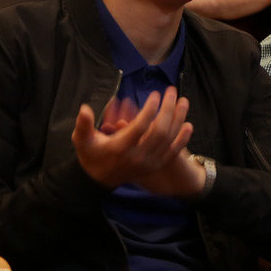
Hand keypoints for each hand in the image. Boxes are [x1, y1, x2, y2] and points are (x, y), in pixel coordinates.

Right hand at [72, 88, 203, 195]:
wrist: (99, 179)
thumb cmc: (91, 154)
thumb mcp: (82, 139)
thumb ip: (83, 125)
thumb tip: (84, 109)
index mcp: (121, 147)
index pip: (140, 126)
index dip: (150, 109)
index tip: (155, 95)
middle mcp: (137, 156)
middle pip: (159, 131)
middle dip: (168, 109)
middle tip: (171, 91)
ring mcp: (148, 163)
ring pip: (169, 140)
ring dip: (178, 119)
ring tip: (183, 102)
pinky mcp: (155, 166)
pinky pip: (173, 153)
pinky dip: (182, 139)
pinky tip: (188, 125)